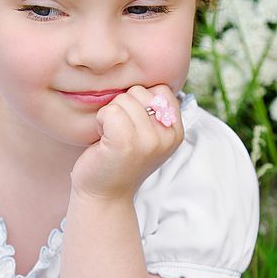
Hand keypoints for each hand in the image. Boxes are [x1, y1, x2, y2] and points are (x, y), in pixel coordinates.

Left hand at [70, 84, 184, 202]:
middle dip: (122, 107)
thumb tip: (152, 82)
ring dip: (109, 115)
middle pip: (138, 91)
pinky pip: (109, 111)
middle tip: (119, 134)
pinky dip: (100, 122)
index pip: (160, 89)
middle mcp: (167, 136)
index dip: (140, 100)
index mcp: (175, 131)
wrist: (104, 195)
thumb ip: (153, 111)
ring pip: (122, 100)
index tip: (133, 125)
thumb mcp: (147, 135)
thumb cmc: (119, 160)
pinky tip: (103, 141)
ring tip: (111, 138)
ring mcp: (148, 140)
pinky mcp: (126, 143)